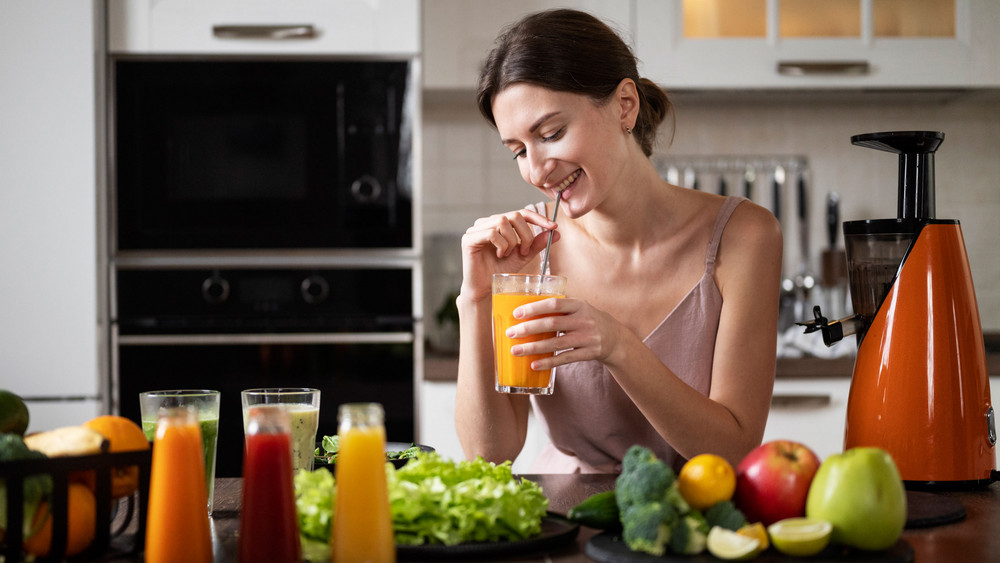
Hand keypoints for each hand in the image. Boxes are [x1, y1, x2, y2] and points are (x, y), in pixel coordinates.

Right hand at [460, 209, 557, 301]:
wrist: (485, 288)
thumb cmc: (501, 271)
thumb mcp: (523, 256)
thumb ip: (536, 244)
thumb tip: (556, 233)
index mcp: (499, 224)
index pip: (521, 213)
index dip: (538, 218)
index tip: (553, 227)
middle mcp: (486, 222)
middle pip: (514, 215)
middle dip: (525, 234)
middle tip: (524, 252)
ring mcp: (476, 229)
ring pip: (503, 222)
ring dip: (512, 241)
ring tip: (508, 255)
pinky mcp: (468, 238)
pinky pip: (491, 233)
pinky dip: (501, 245)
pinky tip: (500, 256)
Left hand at [504, 296, 622, 369]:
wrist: (615, 338)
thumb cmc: (588, 320)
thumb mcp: (579, 308)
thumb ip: (559, 308)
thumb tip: (526, 310)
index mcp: (579, 305)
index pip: (555, 303)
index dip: (535, 308)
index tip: (517, 313)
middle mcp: (584, 320)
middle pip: (552, 324)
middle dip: (529, 329)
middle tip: (511, 333)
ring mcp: (587, 338)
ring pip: (556, 343)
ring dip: (533, 348)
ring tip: (516, 351)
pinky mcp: (589, 353)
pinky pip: (565, 359)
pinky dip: (548, 362)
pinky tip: (534, 365)